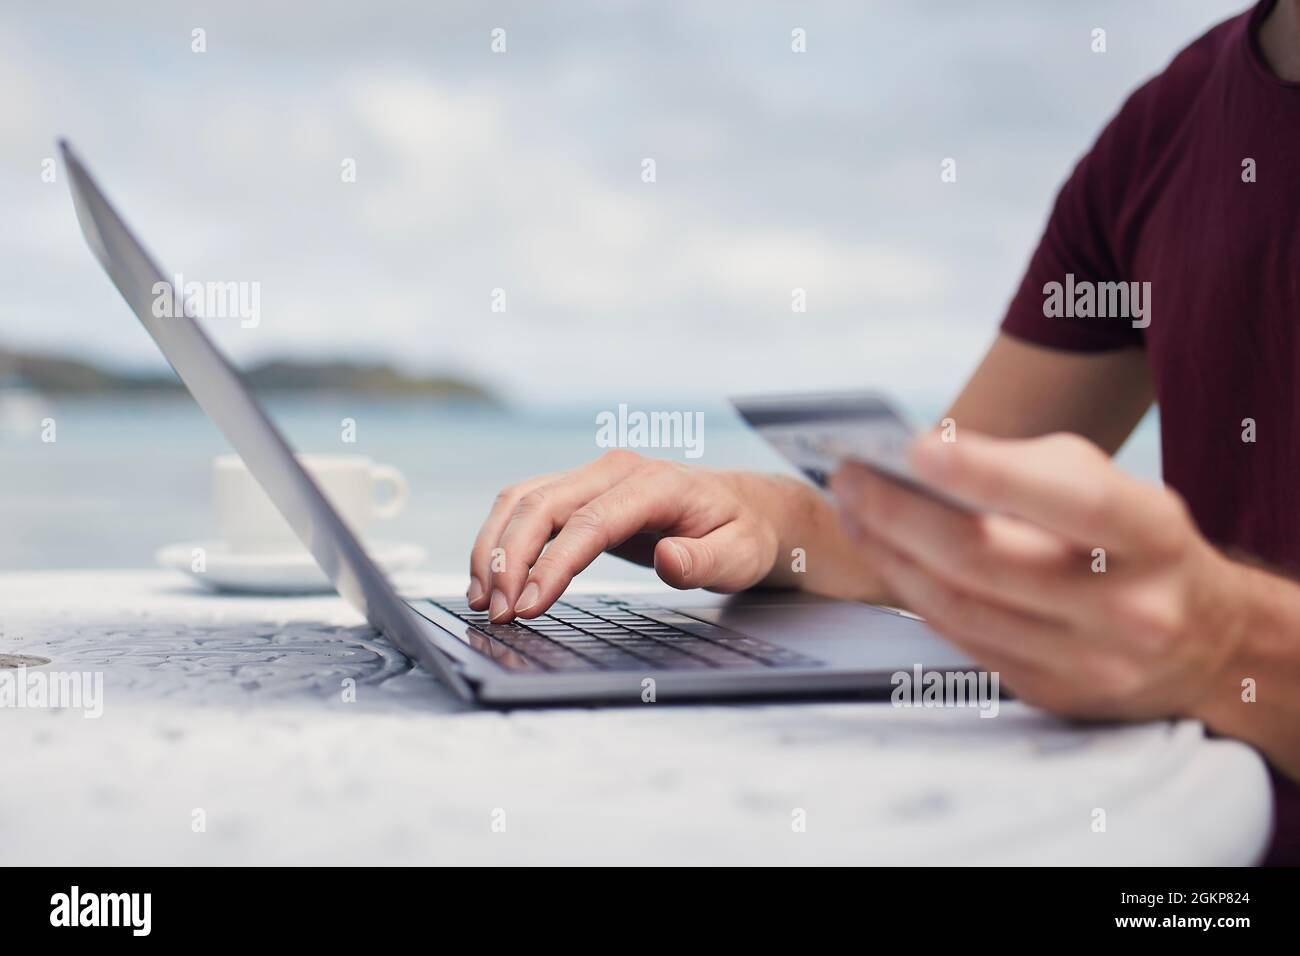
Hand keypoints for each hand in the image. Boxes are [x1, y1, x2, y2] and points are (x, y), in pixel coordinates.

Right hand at [467, 450, 788, 621]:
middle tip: (497, 613)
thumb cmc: (742, 534)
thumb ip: (705, 561)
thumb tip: (668, 560)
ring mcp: (594, 477)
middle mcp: (615, 471)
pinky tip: (492, 577)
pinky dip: (502, 538)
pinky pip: (528, 506)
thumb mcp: (740, 556)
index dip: (551, 564)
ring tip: (483, 600)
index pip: (589, 522)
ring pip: (523, 500)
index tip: (527, 605)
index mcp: (654, 484)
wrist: (745, 509)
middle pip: (541, 504)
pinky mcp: (580, 492)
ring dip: (495, 547)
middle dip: (508, 558)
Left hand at [829, 431, 1245, 720]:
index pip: (1067, 501)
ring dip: (891, 555)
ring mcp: (1090, 663)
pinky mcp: (1053, 694)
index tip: (913, 446)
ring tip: (854, 512)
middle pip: (986, 561)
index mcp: (1152, 537)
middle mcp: (1128, 608)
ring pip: (960, 607)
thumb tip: (918, 462)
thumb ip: (1027, 471)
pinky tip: (887, 557)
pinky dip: (915, 594)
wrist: (1204, 641)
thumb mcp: (1113, 487)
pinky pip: (962, 640)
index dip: (986, 473)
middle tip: (849, 476)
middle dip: (900, 514)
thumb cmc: (1135, 543)